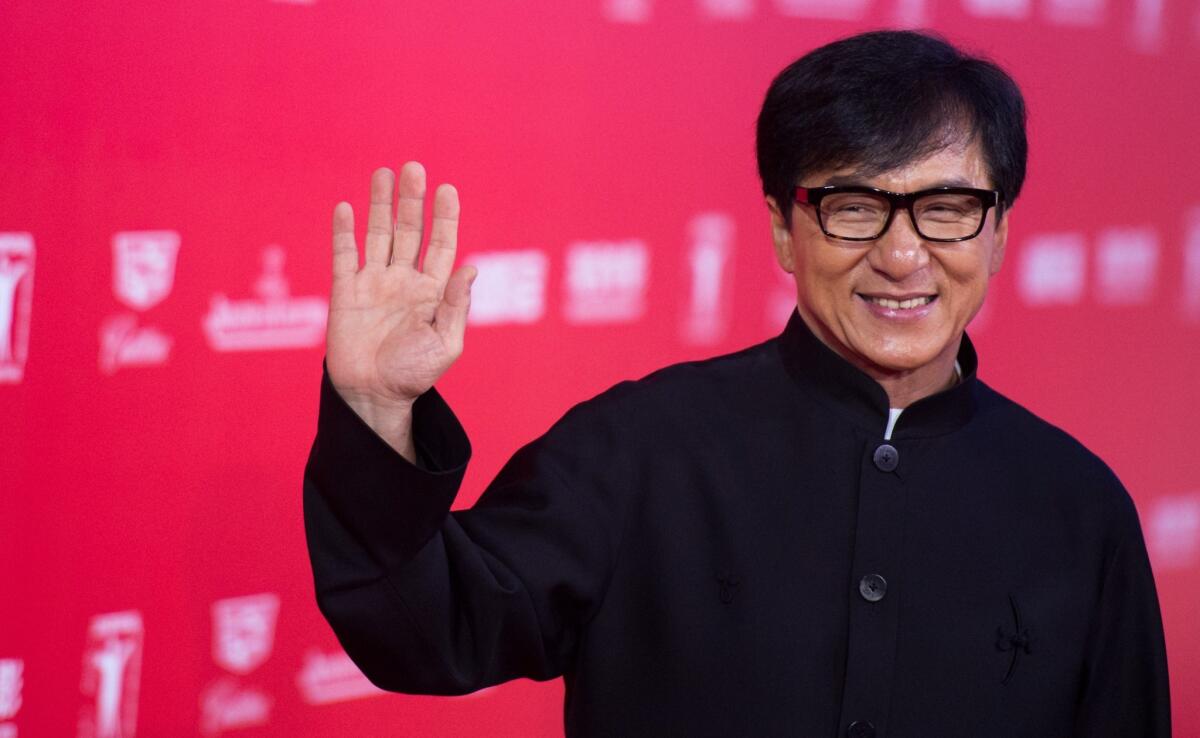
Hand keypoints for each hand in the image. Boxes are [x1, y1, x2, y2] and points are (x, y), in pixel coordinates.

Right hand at [325, 163, 475, 450]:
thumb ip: (457, 306)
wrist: (373, 396)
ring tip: (384, 174)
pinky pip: (344, 256)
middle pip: (409, 231)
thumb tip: (470, 268)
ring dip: (380, 205)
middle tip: (414, 169)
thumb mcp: (446, 344)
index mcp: (432, 291)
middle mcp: (403, 281)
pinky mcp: (345, 292)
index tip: (447, 190)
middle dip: (412, 201)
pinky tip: (346, 208)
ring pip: (377, 235)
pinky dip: (344, 232)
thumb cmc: (415, 375)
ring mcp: (374, 283)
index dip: (444, 217)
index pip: (440, 245)